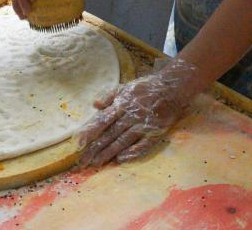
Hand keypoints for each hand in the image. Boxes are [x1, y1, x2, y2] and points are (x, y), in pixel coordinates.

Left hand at [77, 57, 204, 166]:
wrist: (172, 88)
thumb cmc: (146, 88)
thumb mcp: (126, 87)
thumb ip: (110, 95)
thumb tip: (94, 104)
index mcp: (122, 104)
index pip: (103, 120)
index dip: (91, 132)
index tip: (79, 144)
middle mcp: (131, 116)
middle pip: (110, 135)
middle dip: (96, 149)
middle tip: (83, 162)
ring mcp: (143, 126)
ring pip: (123, 142)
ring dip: (109, 153)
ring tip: (96, 164)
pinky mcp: (155, 133)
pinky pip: (142, 145)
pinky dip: (132, 153)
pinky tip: (121, 160)